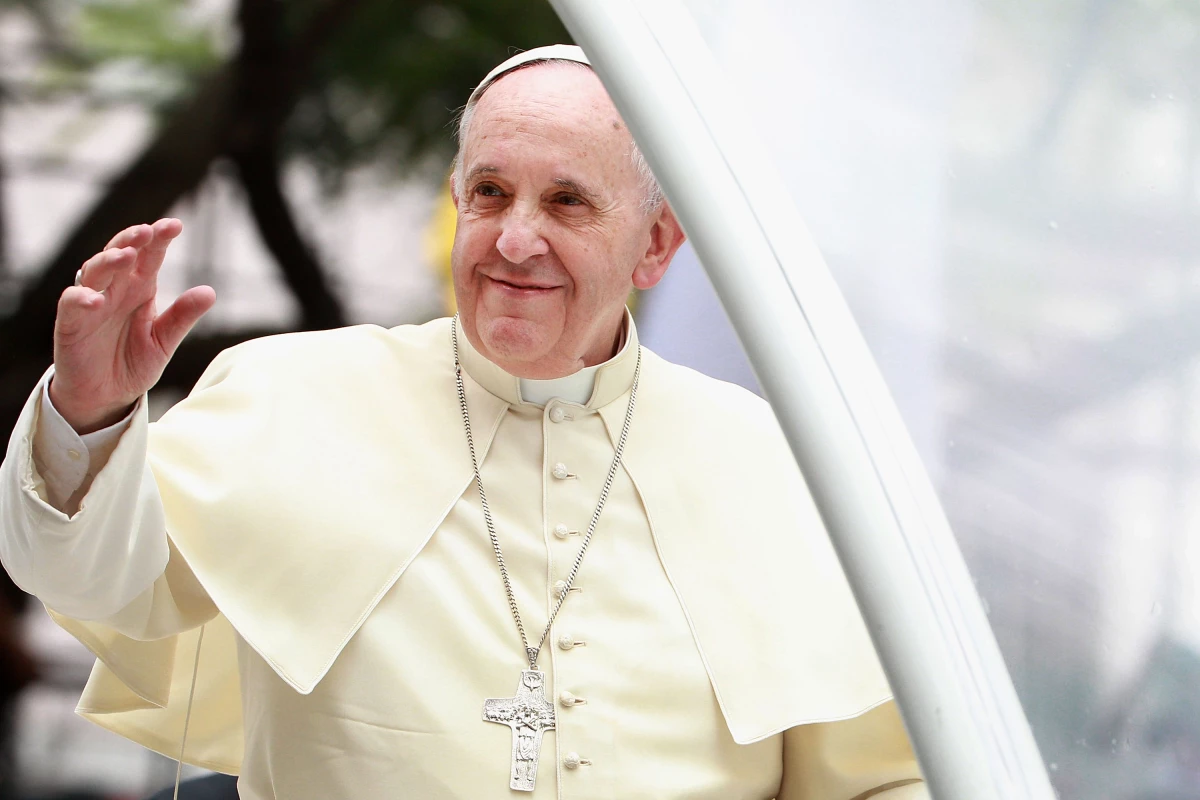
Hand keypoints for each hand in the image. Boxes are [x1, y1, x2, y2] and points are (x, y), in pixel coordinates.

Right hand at [49, 219, 215, 433]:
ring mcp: (91, 303)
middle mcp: (115, 290)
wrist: (105, 396)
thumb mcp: (164, 341)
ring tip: (125, 256)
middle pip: (119, 254)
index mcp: (139, 289)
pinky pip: (71, 304)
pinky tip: (95, 298)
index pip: (149, 256)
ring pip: (94, 272)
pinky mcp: (70, 323)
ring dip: (108, 261)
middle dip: (132, 240)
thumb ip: (182, 316)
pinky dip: (81, 298)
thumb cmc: (132, 363)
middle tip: (148, 231)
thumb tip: (210, 291)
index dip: (159, 238)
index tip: (175, 225)